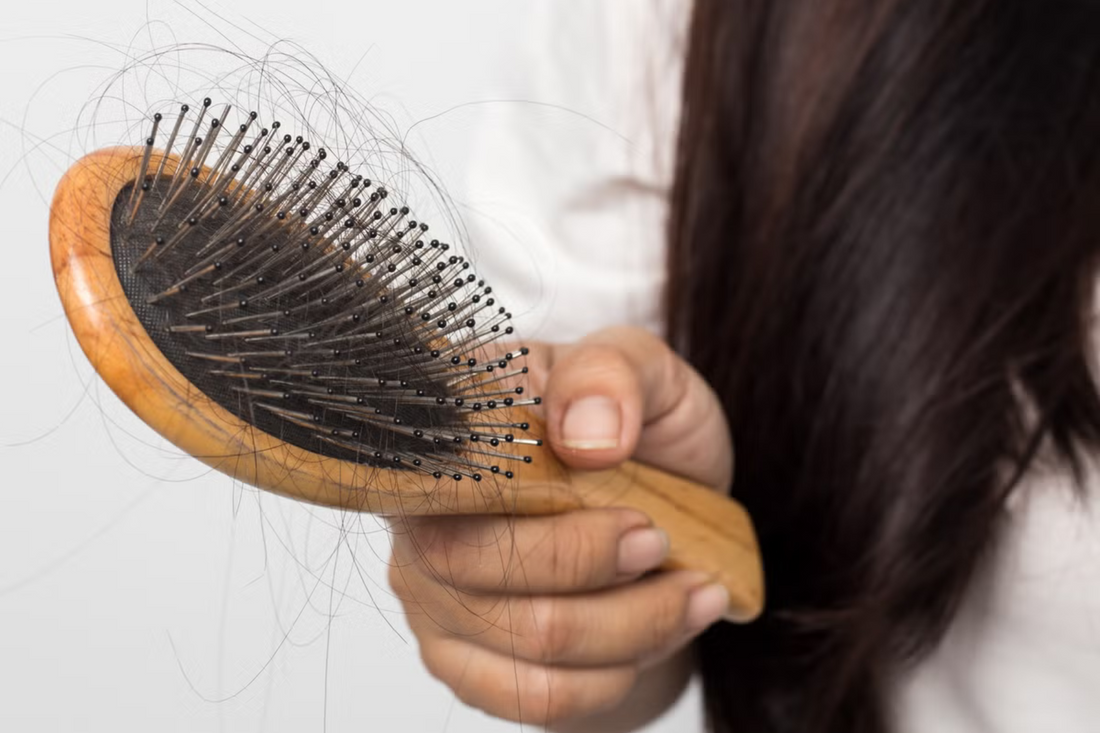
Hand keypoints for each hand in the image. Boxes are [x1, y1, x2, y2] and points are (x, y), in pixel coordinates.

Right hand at [388, 326, 733, 726]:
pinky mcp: (460, 658)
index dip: (548, 511)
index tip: (638, 514)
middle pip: (480, 567)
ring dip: (631, 625)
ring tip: (694, 591)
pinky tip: (655, 631)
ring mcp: (431, 591)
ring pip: (526, 643)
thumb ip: (612, 374)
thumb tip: (585, 437)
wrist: (666, 513)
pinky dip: (614, 674)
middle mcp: (418, 512)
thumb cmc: (640, 434)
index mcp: (448, 428)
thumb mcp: (648, 374)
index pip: (452, 478)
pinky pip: (531, 697)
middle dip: (597, 569)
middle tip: (662, 544)